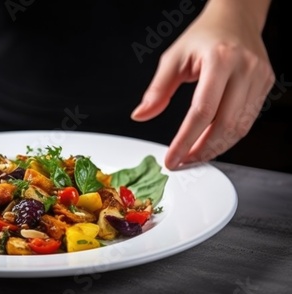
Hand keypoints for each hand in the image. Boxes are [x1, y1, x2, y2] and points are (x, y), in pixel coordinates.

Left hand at [131, 1, 274, 169]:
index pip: (202, 111)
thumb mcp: (173, 58)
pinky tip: (210, 143)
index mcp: (220, 59)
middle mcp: (245, 69)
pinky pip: (247, 121)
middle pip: (225, 125)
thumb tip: (140, 115)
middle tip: (182, 162)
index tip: (172, 158)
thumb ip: (157, 89)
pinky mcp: (265, 85)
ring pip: (239, 128)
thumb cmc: (203, 36)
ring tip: (193, 157)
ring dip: (215, 149)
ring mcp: (259, 78)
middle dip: (202, 151)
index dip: (185, 141)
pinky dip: (228, 137)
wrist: (236, 18)